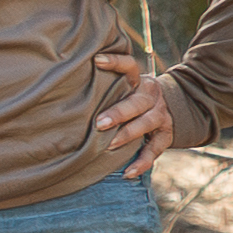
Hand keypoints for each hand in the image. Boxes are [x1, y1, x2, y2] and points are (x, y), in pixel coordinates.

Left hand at [80, 47, 188, 174]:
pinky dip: (142, 162)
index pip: (129, 66)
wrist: (168, 106)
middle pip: (138, 102)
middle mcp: (151, 96)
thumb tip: (64, 81)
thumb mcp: (122, 85)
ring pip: (147, 124)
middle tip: (99, 123)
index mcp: (138, 81)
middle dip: (119, 113)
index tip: (96, 60)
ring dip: (128, 135)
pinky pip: (155, 150)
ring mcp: (160, 115)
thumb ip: (103, 84)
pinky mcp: (165, 135)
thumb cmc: (128, 96)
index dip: (115, 62)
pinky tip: (127, 173)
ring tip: (109, 145)